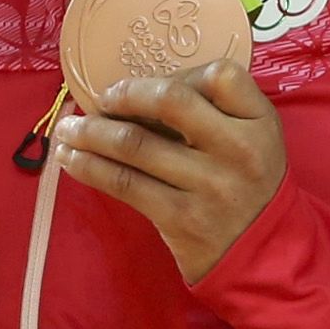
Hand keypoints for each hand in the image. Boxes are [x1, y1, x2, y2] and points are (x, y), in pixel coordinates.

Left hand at [48, 59, 287, 281]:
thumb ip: (213, 112)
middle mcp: (237, 149)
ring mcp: (208, 185)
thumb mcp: (253, 140)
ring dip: (90, 132)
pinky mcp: (180, 218)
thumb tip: (136, 92)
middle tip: (99, 101)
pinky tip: (70, 159)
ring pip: (135, 145)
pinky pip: (125, 183)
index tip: (151, 85)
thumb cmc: (248, 186)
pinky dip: (90, 167)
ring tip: (67, 128)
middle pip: (170, 102)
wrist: (263, 255)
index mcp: (258, 122)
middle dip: (124, 95)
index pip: (219, 76)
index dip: (177, 73)